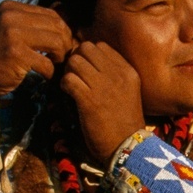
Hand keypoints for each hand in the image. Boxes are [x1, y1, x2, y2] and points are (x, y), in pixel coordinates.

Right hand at [0, 1, 73, 96]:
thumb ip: (32, 21)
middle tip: (61, 57)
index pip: (52, 14)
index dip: (63, 32)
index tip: (62, 46)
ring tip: (54, 65)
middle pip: (58, 27)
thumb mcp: (10, 28)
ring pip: (57, 42)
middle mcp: (10, 17)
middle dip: (66, 44)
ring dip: (61, 58)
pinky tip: (46, 76)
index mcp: (11, 8)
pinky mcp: (16, 54)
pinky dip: (51, 73)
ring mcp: (12, 34)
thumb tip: (66, 12)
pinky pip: (48, 63)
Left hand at [60, 41, 145, 162]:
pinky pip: (68, 79)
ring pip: (74, 61)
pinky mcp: (89, 100)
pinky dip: (64, 86)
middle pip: (85, 48)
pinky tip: (70, 95)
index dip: (88, 54)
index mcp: (128, 71)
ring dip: (69, 72)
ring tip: (73, 85)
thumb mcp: (128, 91)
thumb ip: (113, 73)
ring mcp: (103, 86)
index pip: (100, 45)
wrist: (128, 147)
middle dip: (76, 59)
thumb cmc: (125, 121)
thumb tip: (88, 60)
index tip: (87, 69)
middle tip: (76, 75)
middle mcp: (117, 75)